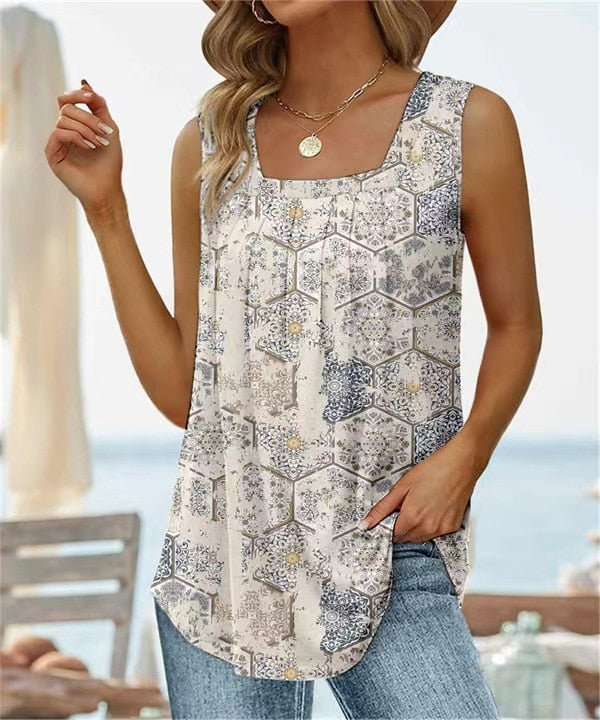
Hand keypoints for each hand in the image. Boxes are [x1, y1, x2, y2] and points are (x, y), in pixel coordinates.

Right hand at [45, 80, 123, 213]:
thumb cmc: (110, 162)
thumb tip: (84, 83)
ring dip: (87, 129)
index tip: (92, 98)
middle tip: (105, 132)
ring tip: (100, 144)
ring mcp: (56, 142)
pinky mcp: (52, 153)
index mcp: (75, 125)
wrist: (107, 188)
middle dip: (89, 117)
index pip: (68, 100)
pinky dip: (77, 137)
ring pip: (64, 118)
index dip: (78, 95)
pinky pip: (59, 132)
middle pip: (66, 107)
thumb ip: (99, 106)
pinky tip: (90, 148)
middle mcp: (64, 131)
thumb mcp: (109, 128)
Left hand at [360, 431, 487, 542]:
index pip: (392, 535)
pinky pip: (436, 533)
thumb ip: (382, 508)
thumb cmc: (433, 470)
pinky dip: (431, 525)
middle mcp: (428, 528)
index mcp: (412, 517)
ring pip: (421, 537)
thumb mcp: (402, 486)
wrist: (462, 464)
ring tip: (420, 504)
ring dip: (415, 527)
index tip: (389, 517)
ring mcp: (442, 529)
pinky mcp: (453, 527)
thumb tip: (365, 524)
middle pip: (406, 538)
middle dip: (401, 526)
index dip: (388, 526)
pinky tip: (433, 507)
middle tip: (405, 506)